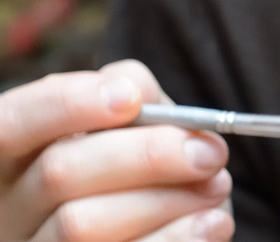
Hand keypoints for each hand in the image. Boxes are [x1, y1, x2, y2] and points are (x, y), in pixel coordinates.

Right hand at [0, 60, 233, 241]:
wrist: (168, 227)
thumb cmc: (146, 168)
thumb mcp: (138, 127)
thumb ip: (134, 97)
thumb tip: (137, 94)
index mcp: (13, 156)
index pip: (10, 122)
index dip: (66, 105)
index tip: (130, 98)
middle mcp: (12, 208)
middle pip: (58, 173)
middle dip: (145, 156)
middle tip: (210, 152)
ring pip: (82, 224)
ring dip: (166, 200)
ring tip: (217, 185)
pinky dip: (177, 238)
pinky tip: (214, 222)